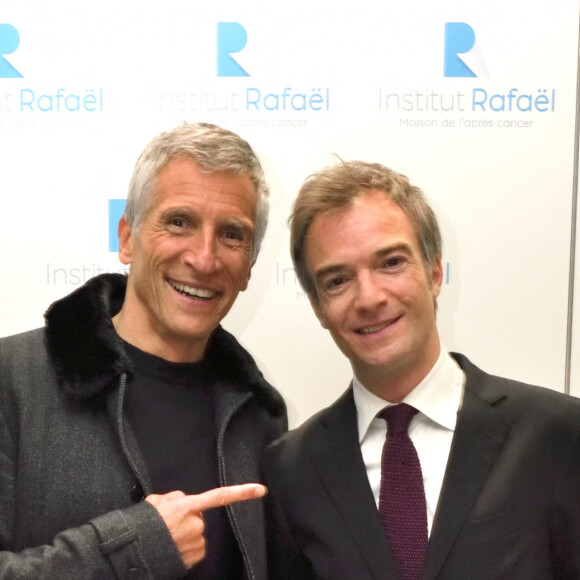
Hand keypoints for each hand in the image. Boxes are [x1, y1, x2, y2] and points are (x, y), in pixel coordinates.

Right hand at [146, 484, 266, 568]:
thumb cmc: (141, 525)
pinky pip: (195, 548)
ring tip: (165, 537)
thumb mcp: (155, 502)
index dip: (242, 492)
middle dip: (187, 518)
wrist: (131, 552)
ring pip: (196, 533)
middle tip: (167, 524)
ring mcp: (196, 542)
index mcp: (187, 506)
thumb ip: (174, 498)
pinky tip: (171, 548)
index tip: (261, 490)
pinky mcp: (194, 558)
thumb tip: (182, 501)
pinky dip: (186, 548)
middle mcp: (195, 524)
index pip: (219, 496)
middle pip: (198, 517)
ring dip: (185, 534)